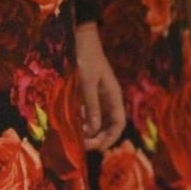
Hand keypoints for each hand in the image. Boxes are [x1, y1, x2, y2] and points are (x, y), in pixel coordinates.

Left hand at [74, 23, 125, 150]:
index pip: (119, 123)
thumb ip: (91, 106)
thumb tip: (93, 129)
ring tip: (75, 137)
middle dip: (98, 138)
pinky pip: (87, 116)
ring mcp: (98, 100)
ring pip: (97, 123)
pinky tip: (72, 126)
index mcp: (114, 97)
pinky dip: (81, 123)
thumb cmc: (86, 60)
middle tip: (81, 145)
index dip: (111, 138)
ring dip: (88, 132)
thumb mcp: (87, 83)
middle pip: (108, 126)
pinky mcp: (87, 97)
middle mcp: (108, 101)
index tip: (97, 147)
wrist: (82, 42)